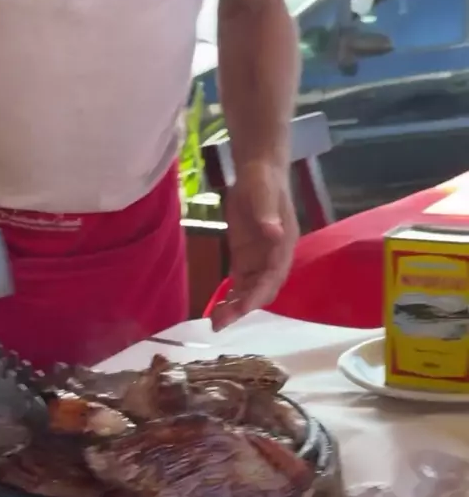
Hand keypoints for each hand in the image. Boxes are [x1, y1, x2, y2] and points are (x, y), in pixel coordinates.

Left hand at [211, 161, 298, 330]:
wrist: (258, 173)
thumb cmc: (263, 182)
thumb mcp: (263, 194)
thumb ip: (268, 215)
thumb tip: (274, 233)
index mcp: (282, 247)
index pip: (272, 278)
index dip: (258, 295)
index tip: (241, 309)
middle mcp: (273, 260)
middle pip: (262, 291)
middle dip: (243, 309)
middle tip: (220, 323)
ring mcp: (259, 261)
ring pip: (250, 292)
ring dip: (235, 308)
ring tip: (214, 322)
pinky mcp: (245, 258)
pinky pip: (240, 284)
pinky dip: (231, 298)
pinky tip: (217, 309)